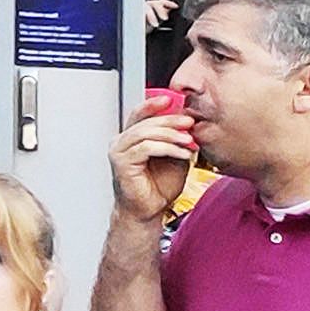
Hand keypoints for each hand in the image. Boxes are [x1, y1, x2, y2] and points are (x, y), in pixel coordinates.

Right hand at [111, 103, 197, 221]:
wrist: (150, 211)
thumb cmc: (158, 187)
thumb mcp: (173, 156)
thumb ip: (176, 140)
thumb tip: (187, 122)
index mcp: (131, 138)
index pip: (139, 114)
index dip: (154, 104)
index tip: (172, 99)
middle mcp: (121, 142)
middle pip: (145, 121)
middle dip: (170, 120)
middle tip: (189, 122)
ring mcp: (119, 152)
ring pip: (145, 132)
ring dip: (171, 135)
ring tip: (189, 141)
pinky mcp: (122, 163)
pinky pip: (146, 148)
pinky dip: (167, 148)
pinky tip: (182, 153)